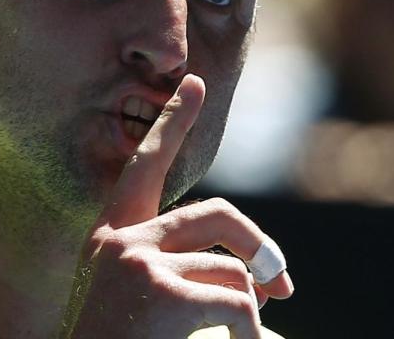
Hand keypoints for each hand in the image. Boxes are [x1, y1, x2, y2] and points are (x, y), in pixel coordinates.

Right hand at [61, 74, 292, 338]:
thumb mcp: (135, 304)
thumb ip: (176, 272)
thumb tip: (255, 278)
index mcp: (110, 238)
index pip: (145, 165)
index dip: (173, 121)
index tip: (195, 81)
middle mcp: (118, 240)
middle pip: (217, 215)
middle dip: (259, 248)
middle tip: (283, 286)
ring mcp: (137, 263)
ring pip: (231, 271)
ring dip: (251, 314)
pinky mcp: (159, 292)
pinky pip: (236, 302)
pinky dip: (250, 332)